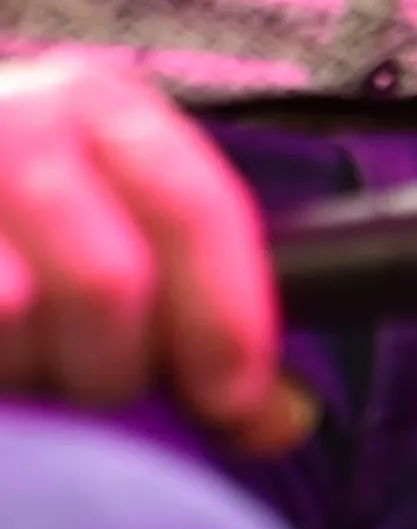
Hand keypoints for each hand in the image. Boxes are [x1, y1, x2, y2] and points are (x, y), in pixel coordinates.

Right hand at [0, 53, 310, 448]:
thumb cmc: (17, 214)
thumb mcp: (108, 215)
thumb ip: (197, 304)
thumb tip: (279, 422)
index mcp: (103, 107)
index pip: (196, 210)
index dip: (228, 318)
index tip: (235, 400)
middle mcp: (20, 118)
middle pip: (108, 279)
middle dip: (118, 368)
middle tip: (100, 389)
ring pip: (17, 315)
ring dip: (36, 373)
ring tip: (30, 368)